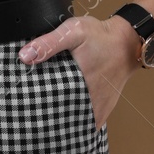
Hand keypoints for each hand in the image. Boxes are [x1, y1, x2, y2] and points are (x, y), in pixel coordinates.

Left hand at [16, 13, 140, 129]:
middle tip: (35, 111)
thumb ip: (49, 43)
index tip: (27, 107)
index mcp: (78, 84)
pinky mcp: (104, 106)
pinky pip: (89, 120)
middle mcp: (90, 99)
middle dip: (49, 117)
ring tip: (47, 117)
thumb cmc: (101, 36)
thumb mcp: (73, 32)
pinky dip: (78, 119)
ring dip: (64, 120)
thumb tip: (25, 56)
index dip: (38, 109)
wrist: (128, 42)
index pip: (52, 106)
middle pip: (64, 117)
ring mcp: (99, 106)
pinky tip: (65, 115)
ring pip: (77, 121)